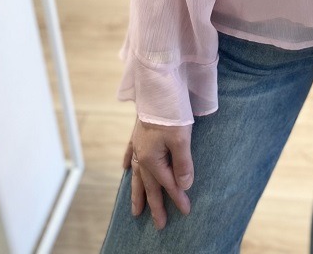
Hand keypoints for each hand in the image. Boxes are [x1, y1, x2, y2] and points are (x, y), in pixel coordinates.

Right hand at [122, 116, 193, 230]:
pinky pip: (131, 152)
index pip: (167, 183)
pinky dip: (129, 161)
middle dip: (155, 205)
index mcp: (151, 158)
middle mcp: (141, 154)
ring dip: (138, 192)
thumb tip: (184, 186)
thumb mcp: (181, 138)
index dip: (177, 198)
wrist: (158, 86)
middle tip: (159, 224)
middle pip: (149, 185)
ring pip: (137, 174)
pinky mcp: (139, 131)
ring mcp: (138, 143)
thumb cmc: (171, 112)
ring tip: (136, 210)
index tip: (186, 211)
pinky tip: (126, 169)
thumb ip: (183, 164)